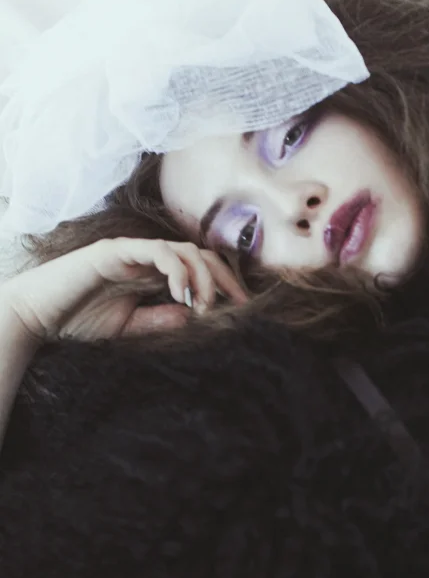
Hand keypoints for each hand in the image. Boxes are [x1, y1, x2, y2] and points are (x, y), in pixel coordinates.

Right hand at [0, 237, 246, 343]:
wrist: (37, 317)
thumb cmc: (76, 321)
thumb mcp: (128, 327)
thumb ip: (158, 320)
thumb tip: (192, 316)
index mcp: (151, 274)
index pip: (199, 268)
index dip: (224, 283)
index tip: (242, 306)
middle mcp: (146, 258)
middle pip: (200, 254)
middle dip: (224, 277)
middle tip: (237, 303)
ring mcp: (131, 251)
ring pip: (183, 250)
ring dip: (202, 277)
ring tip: (203, 305)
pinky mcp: (115, 251)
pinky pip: (157, 251)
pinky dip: (176, 270)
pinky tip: (182, 294)